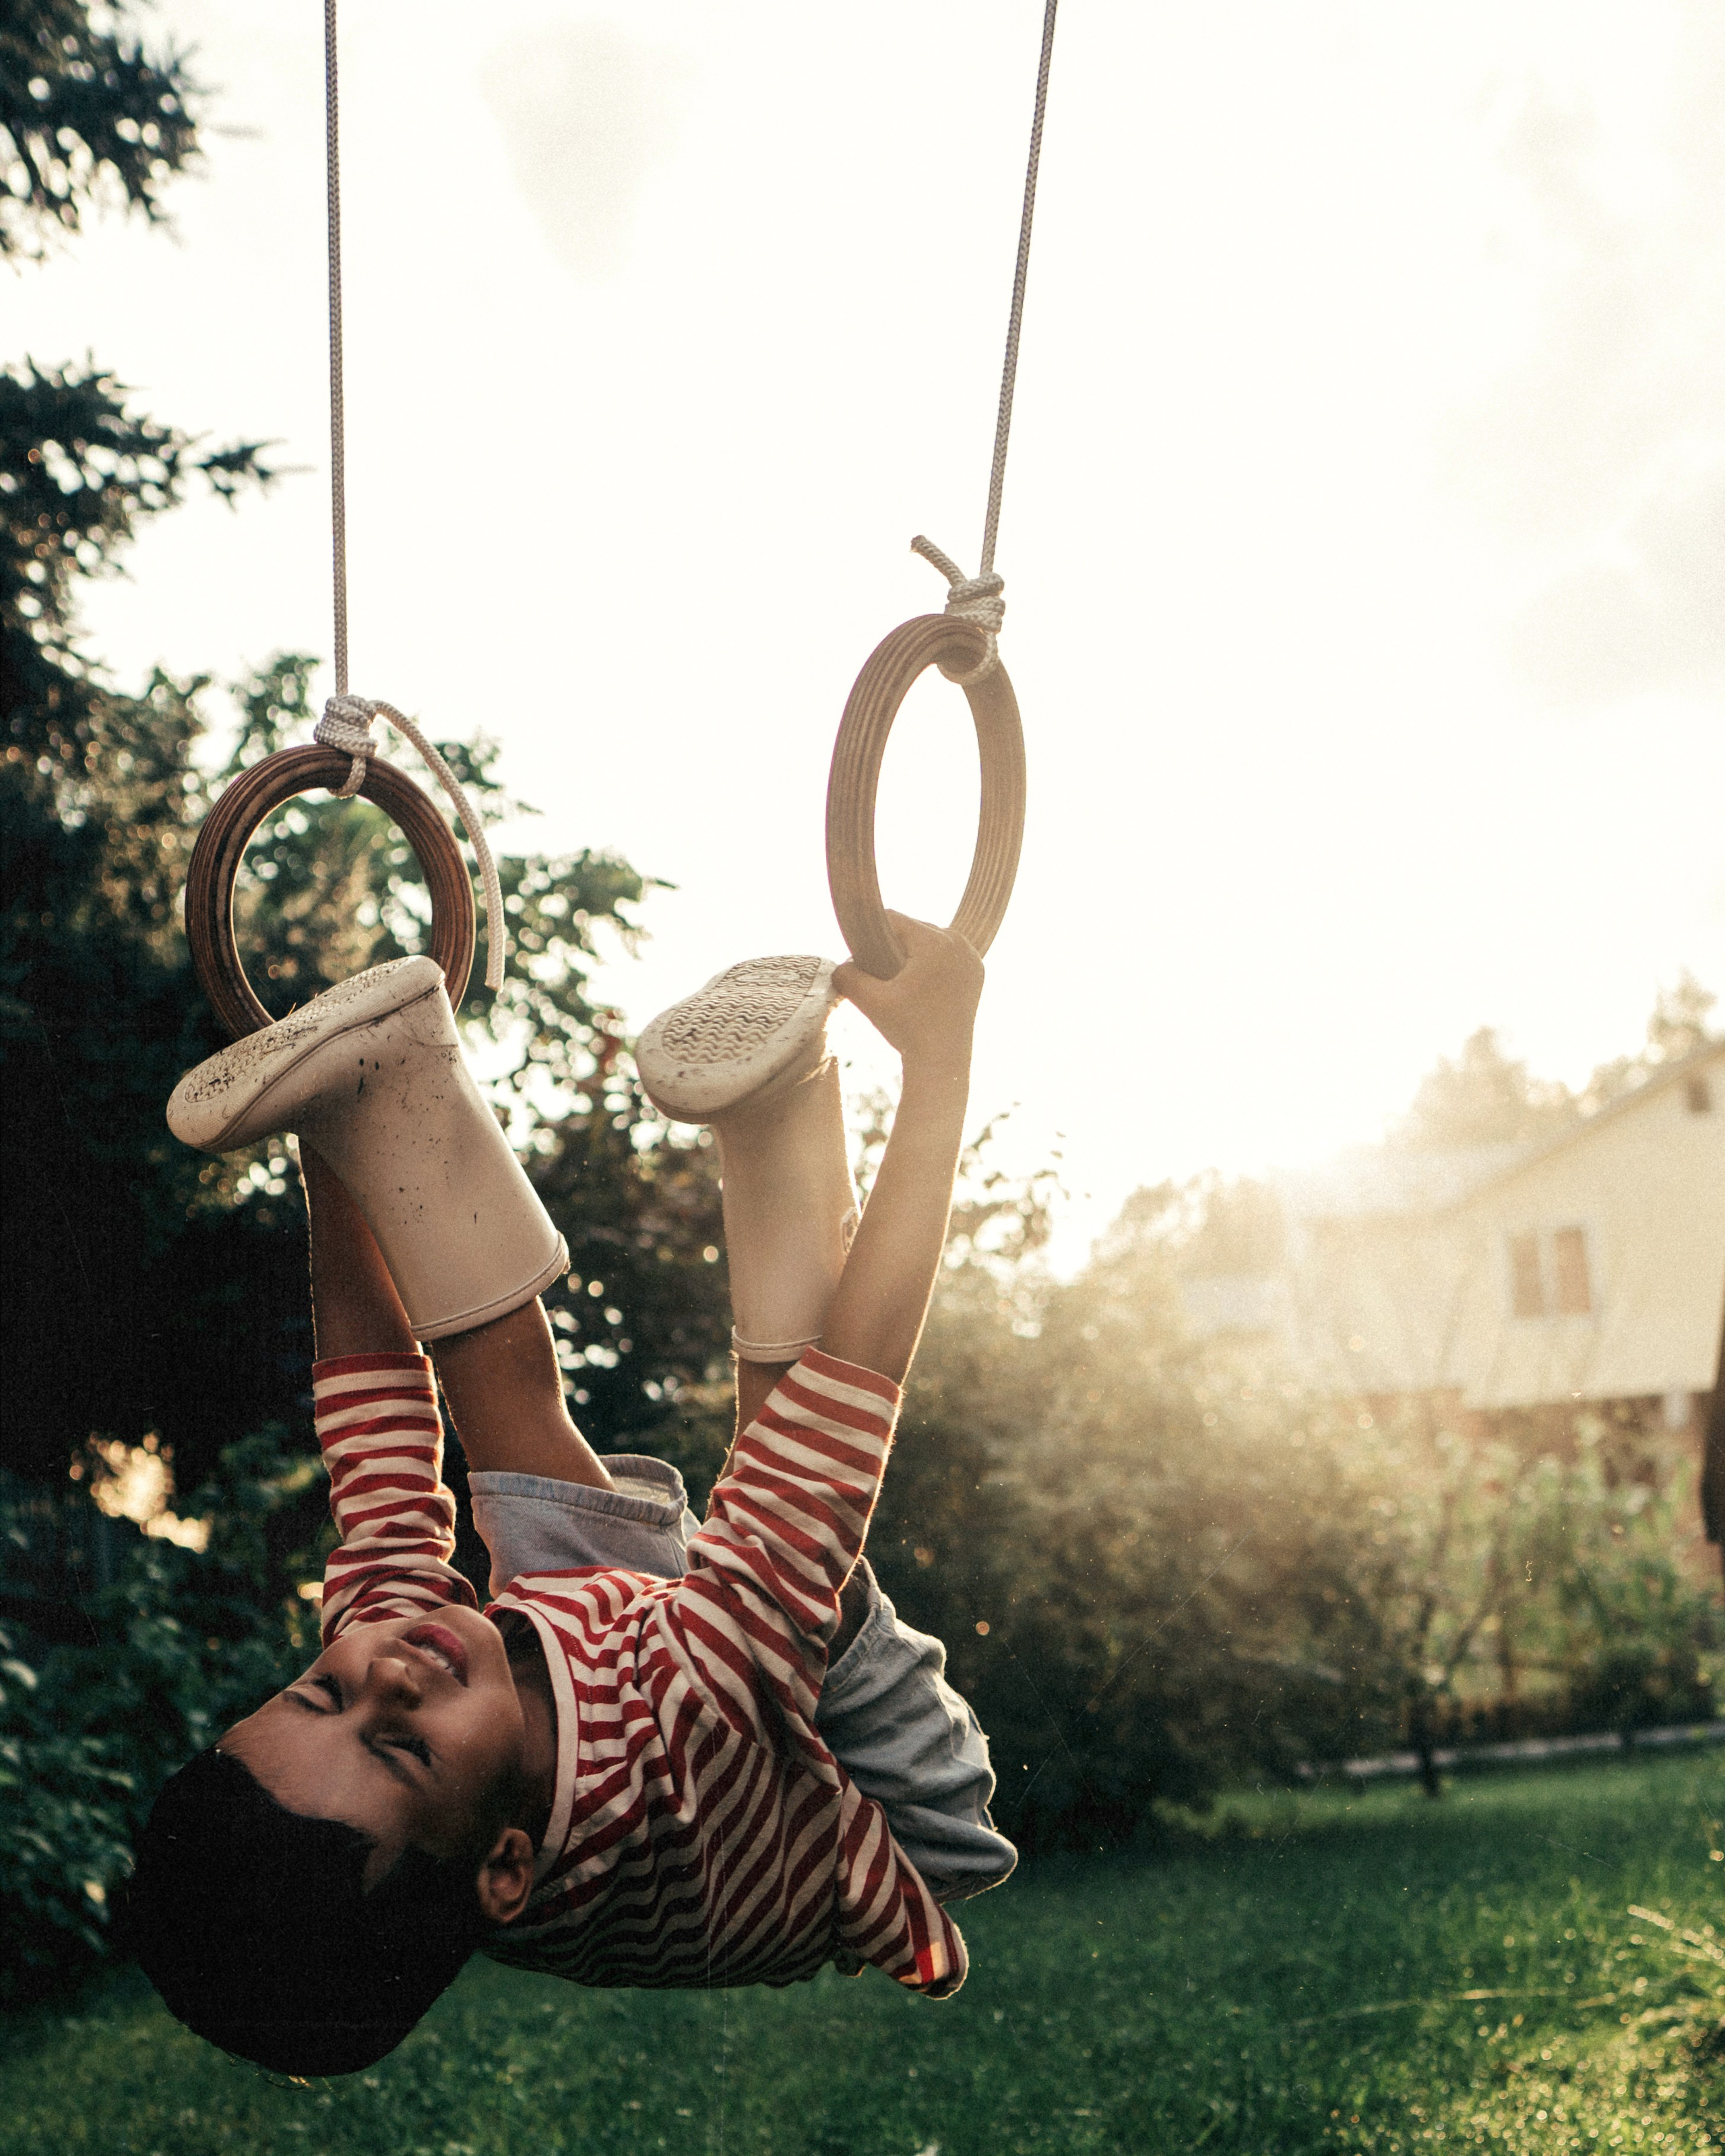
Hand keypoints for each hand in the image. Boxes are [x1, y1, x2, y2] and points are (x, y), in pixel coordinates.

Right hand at [832, 914, 982, 1071]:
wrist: (941, 1061)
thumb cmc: (906, 1030)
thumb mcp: (869, 1000)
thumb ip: (847, 976)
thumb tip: (838, 965)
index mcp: (935, 942)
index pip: (894, 920)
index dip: (871, 933)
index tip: (861, 956)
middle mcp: (959, 942)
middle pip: (914, 928)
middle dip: (893, 944)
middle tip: (878, 971)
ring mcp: (972, 957)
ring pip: (931, 939)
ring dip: (913, 951)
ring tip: (898, 975)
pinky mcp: (977, 971)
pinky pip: (948, 953)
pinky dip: (932, 961)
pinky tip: (919, 978)